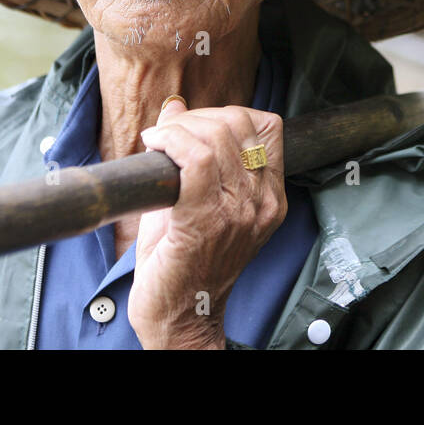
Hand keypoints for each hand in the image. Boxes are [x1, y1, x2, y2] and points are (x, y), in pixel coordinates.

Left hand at [127, 96, 286, 348]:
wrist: (181, 318)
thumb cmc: (184, 263)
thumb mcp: (198, 201)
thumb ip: (191, 152)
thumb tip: (175, 106)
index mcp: (269, 197)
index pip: (267, 126)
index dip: (228, 113)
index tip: (196, 127)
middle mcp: (261, 201)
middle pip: (239, 123)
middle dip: (198, 116)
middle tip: (169, 135)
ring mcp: (238, 212)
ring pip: (215, 137)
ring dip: (178, 128)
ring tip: (158, 142)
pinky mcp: (206, 220)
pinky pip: (195, 160)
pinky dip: (170, 142)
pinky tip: (153, 146)